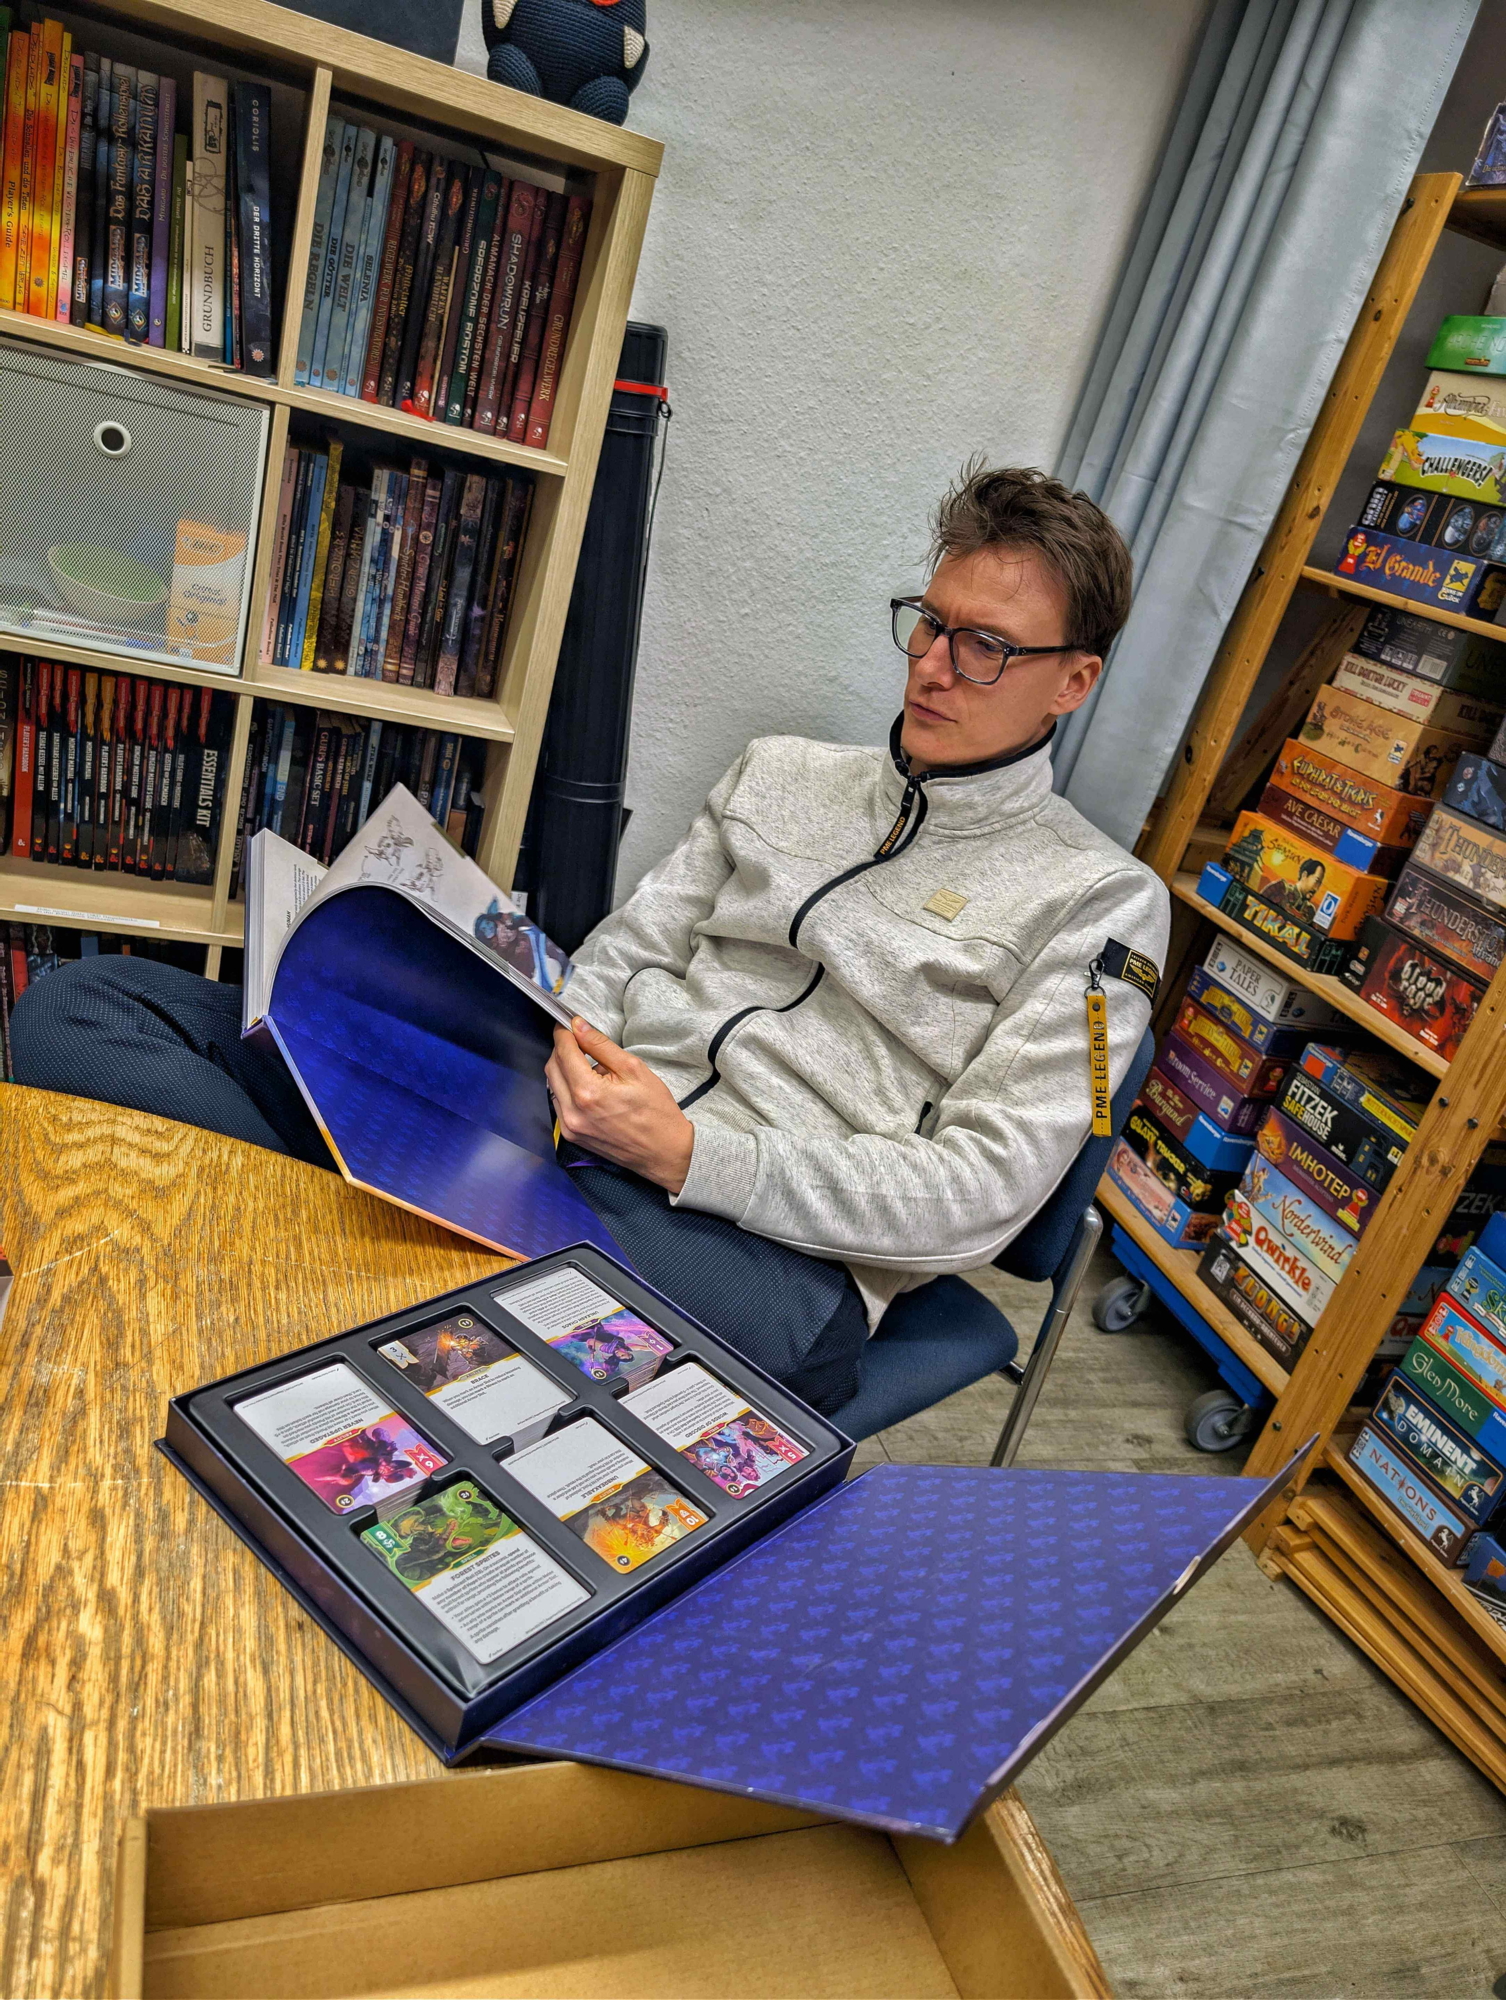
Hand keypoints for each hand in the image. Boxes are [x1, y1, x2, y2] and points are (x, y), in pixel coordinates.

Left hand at [546, 1017, 695, 1194]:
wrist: (664, 1152)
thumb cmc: (656, 1111)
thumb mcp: (634, 1069)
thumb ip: (601, 1046)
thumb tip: (579, 1026)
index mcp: (588, 1092)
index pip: (563, 1052)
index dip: (564, 1033)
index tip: (568, 1023)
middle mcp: (572, 1111)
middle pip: (552, 1068)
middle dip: (561, 1049)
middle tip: (578, 1040)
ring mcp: (569, 1127)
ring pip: (553, 1086)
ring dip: (563, 1069)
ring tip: (586, 1064)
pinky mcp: (571, 1136)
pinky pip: (559, 1103)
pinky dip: (567, 1088)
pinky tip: (587, 1086)